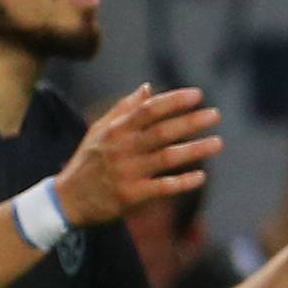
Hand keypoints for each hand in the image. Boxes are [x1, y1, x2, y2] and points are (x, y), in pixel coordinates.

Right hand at [54, 85, 221, 227]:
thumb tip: (148, 87)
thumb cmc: (89, 161)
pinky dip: (182, 182)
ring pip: (167, 158)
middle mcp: (122, 149)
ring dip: (195, 150)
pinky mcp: (131, 196)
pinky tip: (201, 176)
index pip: (149, 110)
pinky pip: (162, 187)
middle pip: (162, 132)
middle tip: (216, 115)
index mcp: (116, 130)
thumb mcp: (99, 131)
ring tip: (218, 143)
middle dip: (190, 122)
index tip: (198, 95)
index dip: (174, 101)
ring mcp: (127, 173)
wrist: (68, 200)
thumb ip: (124, 109)